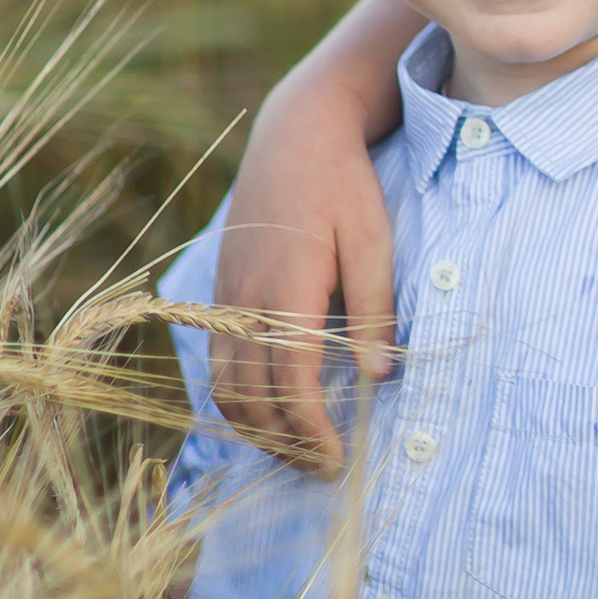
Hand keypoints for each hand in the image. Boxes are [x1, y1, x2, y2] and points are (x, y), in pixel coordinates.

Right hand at [207, 0, 409, 467]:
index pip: (288, 385)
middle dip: (282, 442)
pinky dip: (237, 396)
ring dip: (255, 426)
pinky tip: (267, 407)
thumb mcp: (374, 237)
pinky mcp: (221, 288)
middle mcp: (244, 299)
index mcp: (286, 289)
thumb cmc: (344, 182)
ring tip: (295, 448)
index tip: (336, 459)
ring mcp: (225, 295)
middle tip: (320, 467)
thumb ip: (376, 306)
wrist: (295, 131)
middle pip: (248, 397)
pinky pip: (216, 359)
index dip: (309, 430)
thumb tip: (380, 375)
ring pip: (223, 384)